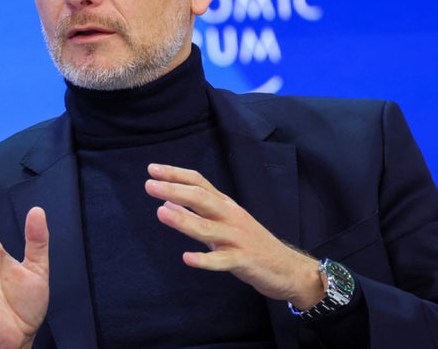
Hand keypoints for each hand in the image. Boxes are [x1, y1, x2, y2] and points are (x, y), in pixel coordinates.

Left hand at [144, 163, 324, 308]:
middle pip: (201, 198)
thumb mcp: (223, 223)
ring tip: (161, 213)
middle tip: (149, 186)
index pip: (199, 183)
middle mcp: (231, 216)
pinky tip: (187, 258)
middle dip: (175, 190)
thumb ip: (196, 213)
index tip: (152, 169)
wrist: (288, 269)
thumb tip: (166, 203)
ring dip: (183, 220)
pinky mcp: (244, 261)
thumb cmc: (250, 243)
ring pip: (208, 227)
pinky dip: (205, 260)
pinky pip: (222, 261)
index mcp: (225, 205)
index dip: (176, 175)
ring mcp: (237, 238)